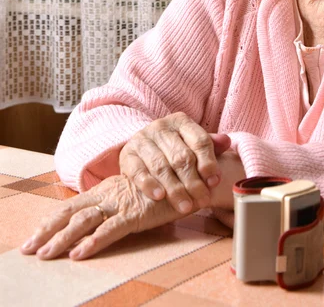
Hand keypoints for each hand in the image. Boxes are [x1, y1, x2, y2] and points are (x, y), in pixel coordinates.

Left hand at [20, 174, 179, 260]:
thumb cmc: (158, 189)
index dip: (50, 221)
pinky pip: (111, 229)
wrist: (185, 178)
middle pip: (71, 212)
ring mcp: (121, 203)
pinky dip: (94, 241)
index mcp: (104, 190)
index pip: (71, 206)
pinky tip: (79, 253)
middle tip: (28, 249)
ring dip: (63, 238)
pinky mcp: (136, 213)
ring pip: (85, 221)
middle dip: (47, 231)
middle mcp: (108, 195)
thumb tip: (93, 225)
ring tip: (46, 254)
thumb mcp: (130, 195)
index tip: (33, 237)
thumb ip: (113, 206)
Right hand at [119, 112, 230, 214]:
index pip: (199, 141)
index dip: (208, 163)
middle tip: (202, 201)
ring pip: (161, 166)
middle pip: (181, 156)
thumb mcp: (193, 144)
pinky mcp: (127, 154)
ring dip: (175, 189)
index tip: (214, 182)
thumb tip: (226, 142)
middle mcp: (161, 126)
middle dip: (193, 181)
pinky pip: (138, 170)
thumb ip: (210, 145)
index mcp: (181, 121)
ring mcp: (142, 139)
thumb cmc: (175, 148)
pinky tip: (159, 196)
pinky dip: (149, 184)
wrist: (143, 149)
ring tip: (185, 206)